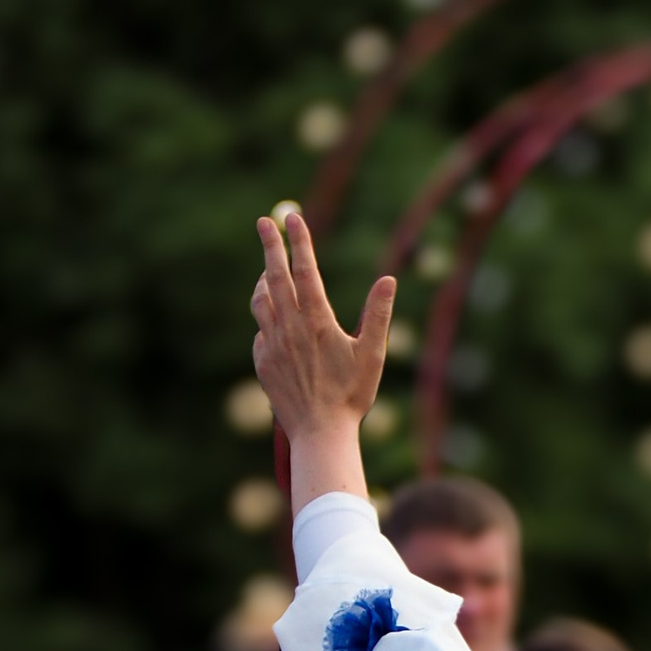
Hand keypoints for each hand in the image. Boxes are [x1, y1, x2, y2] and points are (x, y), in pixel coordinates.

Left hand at [250, 208, 393, 470]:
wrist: (320, 433)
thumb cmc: (352, 396)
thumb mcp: (372, 354)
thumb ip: (377, 315)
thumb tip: (389, 280)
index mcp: (317, 321)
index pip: (304, 270)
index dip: (300, 241)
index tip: (293, 218)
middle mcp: (290, 327)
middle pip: (275, 275)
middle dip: (270, 245)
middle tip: (264, 222)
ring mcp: (272, 344)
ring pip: (261, 300)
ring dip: (264, 280)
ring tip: (267, 269)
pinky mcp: (263, 362)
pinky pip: (261, 331)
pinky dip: (266, 318)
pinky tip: (274, 320)